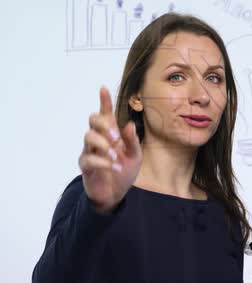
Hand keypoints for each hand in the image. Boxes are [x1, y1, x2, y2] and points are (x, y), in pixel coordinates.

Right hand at [78, 87, 141, 213]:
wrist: (116, 194)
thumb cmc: (124, 171)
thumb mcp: (135, 156)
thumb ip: (132, 141)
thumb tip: (128, 125)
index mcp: (112, 134)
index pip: (105, 113)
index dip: (104, 101)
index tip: (103, 88)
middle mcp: (99, 139)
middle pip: (92, 120)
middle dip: (104, 124)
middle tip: (116, 137)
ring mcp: (90, 151)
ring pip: (88, 136)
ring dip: (104, 144)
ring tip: (116, 156)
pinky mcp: (86, 166)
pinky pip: (87, 158)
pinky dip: (102, 161)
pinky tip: (113, 167)